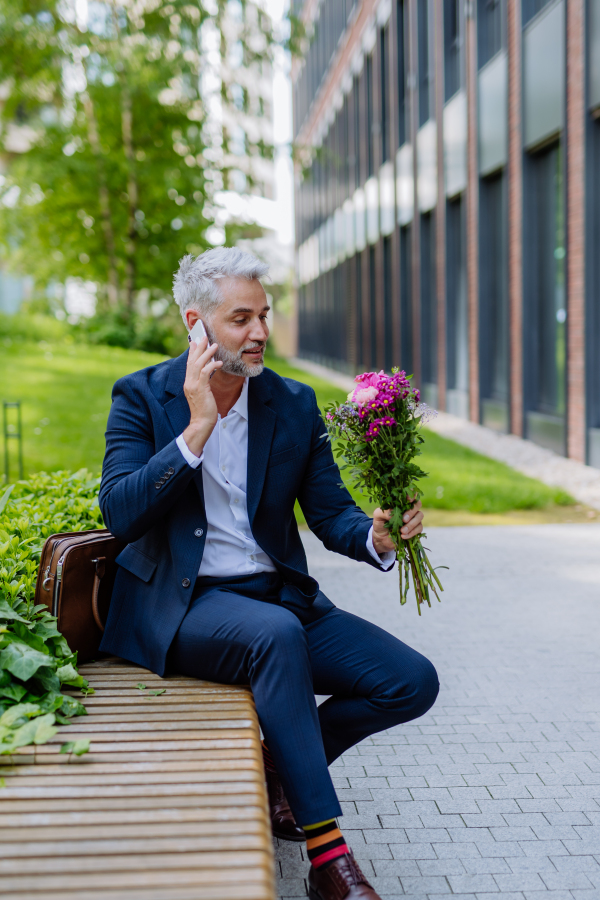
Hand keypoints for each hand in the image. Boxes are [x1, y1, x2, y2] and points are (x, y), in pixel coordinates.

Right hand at [181, 336, 222, 456]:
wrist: (201, 423)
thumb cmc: (204, 410)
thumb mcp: (202, 393)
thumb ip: (202, 383)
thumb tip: (207, 373)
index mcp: (188, 383)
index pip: (189, 363)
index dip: (192, 352)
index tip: (195, 341)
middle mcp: (189, 383)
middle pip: (192, 361)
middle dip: (198, 348)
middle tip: (204, 337)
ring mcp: (193, 386)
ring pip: (198, 364)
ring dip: (207, 353)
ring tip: (214, 345)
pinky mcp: (200, 390)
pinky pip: (205, 374)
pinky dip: (212, 366)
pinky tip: (219, 362)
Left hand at [372, 499, 423, 553]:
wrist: (381, 538)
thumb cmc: (380, 523)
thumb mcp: (378, 516)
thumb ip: (383, 512)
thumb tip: (392, 514)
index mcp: (400, 502)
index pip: (409, 493)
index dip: (411, 494)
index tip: (408, 499)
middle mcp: (409, 508)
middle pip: (418, 504)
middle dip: (411, 512)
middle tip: (404, 519)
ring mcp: (414, 518)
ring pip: (420, 516)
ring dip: (411, 524)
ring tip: (402, 531)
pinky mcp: (416, 528)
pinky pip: (419, 528)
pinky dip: (412, 533)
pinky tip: (403, 536)